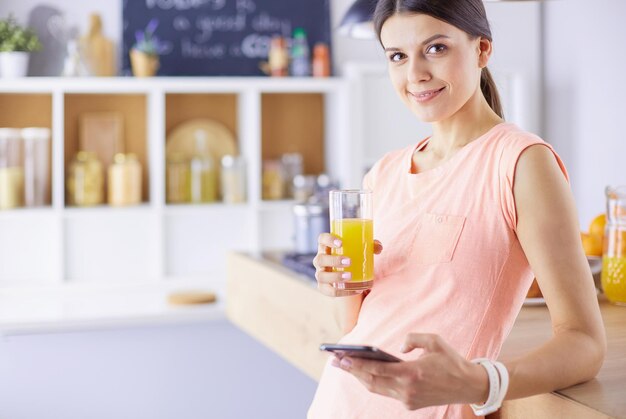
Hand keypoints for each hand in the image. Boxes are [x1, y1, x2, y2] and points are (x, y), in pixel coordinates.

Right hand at [313, 233, 382, 296]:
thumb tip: (378, 247)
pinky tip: (355, 290)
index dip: (328, 239)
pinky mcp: (324, 288)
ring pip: (322, 276)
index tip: (341, 243)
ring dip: (335, 276)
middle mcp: (320, 260)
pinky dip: (342, 292)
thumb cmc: (353, 257)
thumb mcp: (360, 249)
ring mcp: (321, 274)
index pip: (322, 239)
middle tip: (349, 261)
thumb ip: (370, 246)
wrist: (347, 275)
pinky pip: (329, 291)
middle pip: (320, 259)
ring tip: (350, 276)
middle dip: (334, 260)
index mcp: (326, 247)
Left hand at [331, 333, 489, 409]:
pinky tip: (365, 373)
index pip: (377, 370)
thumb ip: (413, 339)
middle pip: (371, 381)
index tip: (341, 357)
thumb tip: (399, 348)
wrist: (469, 386)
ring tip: (345, 366)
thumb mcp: (434, 341)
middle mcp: (407, 389)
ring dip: (359, 378)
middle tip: (335, 361)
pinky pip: (387, 392)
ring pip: (377, 389)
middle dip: (351, 371)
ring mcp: (408, 399)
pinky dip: (374, 382)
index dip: (356, 364)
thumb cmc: (451, 360)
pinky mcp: (410, 404)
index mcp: (412, 373)